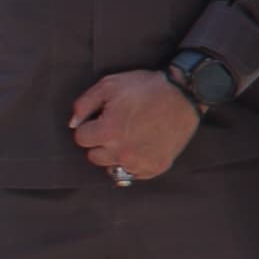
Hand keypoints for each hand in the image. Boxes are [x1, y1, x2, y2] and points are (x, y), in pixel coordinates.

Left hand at [69, 69, 199, 181]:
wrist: (186, 94)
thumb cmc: (147, 87)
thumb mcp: (110, 85)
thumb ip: (84, 104)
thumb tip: (73, 124)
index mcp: (107, 131)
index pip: (81, 138)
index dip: (90, 126)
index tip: (103, 119)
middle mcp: (121, 152)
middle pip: (94, 156)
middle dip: (101, 142)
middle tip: (117, 128)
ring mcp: (139, 162)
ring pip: (113, 167)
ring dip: (116, 155)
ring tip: (130, 138)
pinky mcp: (155, 167)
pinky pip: (133, 173)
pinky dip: (134, 163)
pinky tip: (143, 146)